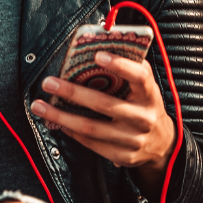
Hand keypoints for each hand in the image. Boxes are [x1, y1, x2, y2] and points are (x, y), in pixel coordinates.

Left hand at [30, 52, 175, 192]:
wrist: (163, 144)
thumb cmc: (147, 106)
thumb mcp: (147, 87)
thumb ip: (133, 68)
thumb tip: (104, 46)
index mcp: (150, 95)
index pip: (139, 77)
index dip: (120, 65)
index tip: (97, 55)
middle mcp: (143, 118)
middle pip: (104, 104)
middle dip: (72, 93)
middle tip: (49, 83)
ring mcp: (132, 139)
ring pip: (91, 128)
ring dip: (61, 116)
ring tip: (39, 106)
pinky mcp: (122, 156)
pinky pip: (92, 143)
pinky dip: (72, 131)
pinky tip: (57, 122)